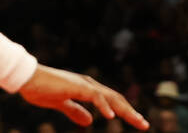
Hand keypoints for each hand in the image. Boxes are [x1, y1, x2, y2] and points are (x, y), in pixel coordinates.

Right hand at [18, 65, 148, 128]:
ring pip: (111, 98)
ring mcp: (86, 85)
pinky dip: (104, 106)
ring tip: (136, 121)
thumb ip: (75, 111)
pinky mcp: (78, 87)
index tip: (136, 121)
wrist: (28, 79)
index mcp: (89, 89)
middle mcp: (92, 85)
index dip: (125, 111)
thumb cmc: (43, 89)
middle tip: (144, 125)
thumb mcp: (62, 104)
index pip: (113, 101)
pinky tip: (111, 116)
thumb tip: (89, 122)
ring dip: (125, 110)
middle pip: (117, 99)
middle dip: (131, 112)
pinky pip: (95, 97)